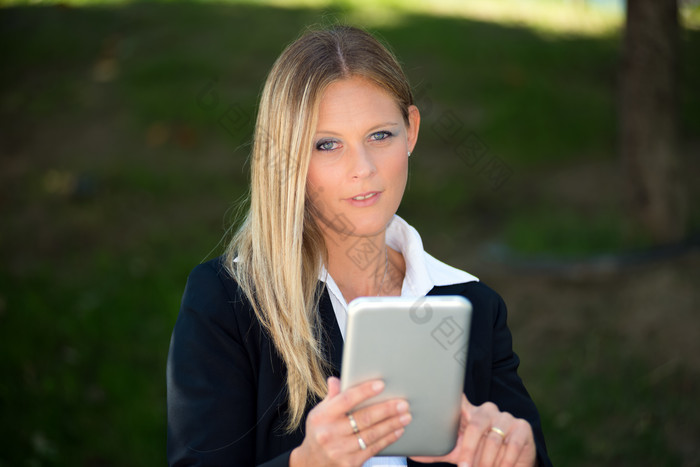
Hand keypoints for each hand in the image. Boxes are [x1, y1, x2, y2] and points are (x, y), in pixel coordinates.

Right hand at [290, 377, 411, 466]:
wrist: (312, 463)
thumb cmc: (320, 432)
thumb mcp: (320, 413)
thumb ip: (331, 397)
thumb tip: (336, 380)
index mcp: (322, 416)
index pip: (346, 400)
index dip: (364, 391)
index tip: (381, 384)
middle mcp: (329, 433)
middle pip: (363, 418)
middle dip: (386, 410)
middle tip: (403, 403)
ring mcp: (339, 450)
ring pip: (371, 435)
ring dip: (391, 424)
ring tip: (405, 416)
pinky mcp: (350, 463)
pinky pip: (373, 448)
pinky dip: (388, 439)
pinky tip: (398, 431)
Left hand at [411, 394, 535, 466]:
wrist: (513, 465)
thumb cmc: (480, 456)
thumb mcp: (459, 454)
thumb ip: (437, 452)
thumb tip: (410, 453)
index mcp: (470, 413)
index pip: (459, 402)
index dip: (452, 398)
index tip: (442, 397)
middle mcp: (488, 410)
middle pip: (475, 426)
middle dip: (469, 450)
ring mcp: (506, 417)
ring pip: (493, 438)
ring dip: (486, 460)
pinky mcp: (522, 428)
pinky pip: (512, 444)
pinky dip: (505, 460)